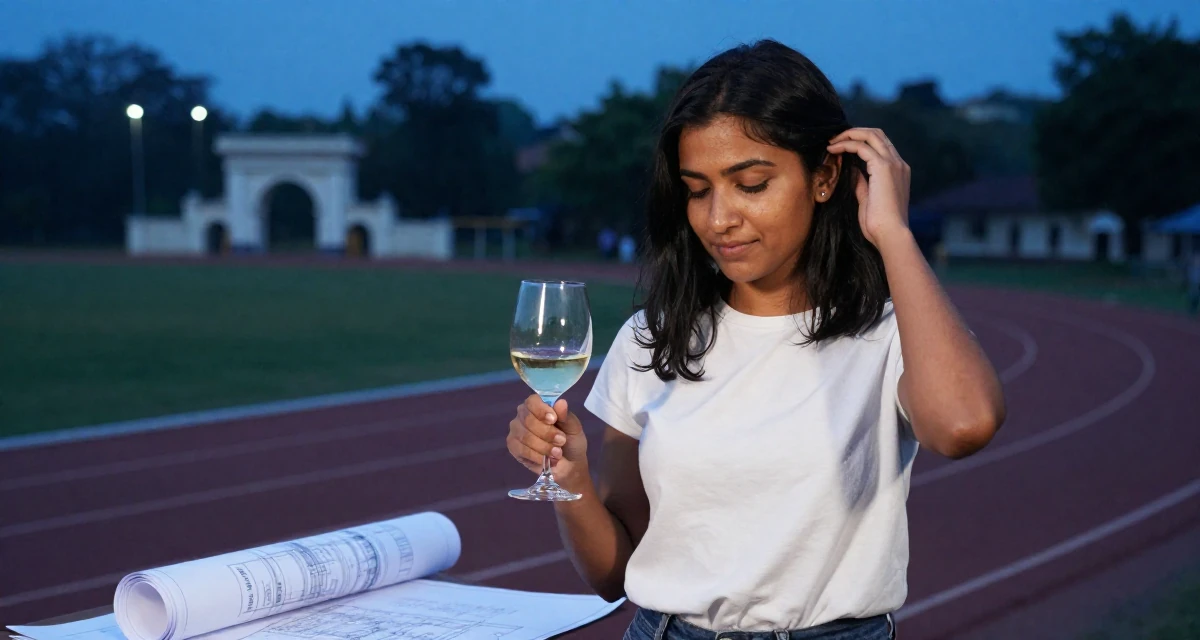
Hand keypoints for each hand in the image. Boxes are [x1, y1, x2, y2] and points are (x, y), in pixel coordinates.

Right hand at [507, 394, 589, 484]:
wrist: (569, 465)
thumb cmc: (571, 441)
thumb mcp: (574, 428)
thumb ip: (566, 416)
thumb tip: (561, 402)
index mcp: (538, 406)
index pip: (532, 401)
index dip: (541, 410)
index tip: (553, 419)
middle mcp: (523, 415)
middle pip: (528, 419)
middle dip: (547, 433)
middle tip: (561, 441)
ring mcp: (516, 430)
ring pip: (525, 436)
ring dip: (544, 446)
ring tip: (557, 453)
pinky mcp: (513, 446)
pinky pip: (522, 450)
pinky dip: (537, 456)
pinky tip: (546, 459)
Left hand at [826, 128, 910, 247]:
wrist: (890, 234)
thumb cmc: (879, 224)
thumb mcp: (867, 199)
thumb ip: (862, 183)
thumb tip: (852, 170)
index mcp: (898, 171)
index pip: (881, 145)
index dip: (861, 141)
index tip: (841, 146)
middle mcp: (898, 163)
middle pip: (877, 134)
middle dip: (854, 132)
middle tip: (835, 139)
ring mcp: (892, 163)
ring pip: (871, 135)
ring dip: (849, 135)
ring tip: (832, 141)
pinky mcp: (883, 167)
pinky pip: (862, 146)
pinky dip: (846, 144)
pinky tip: (833, 149)